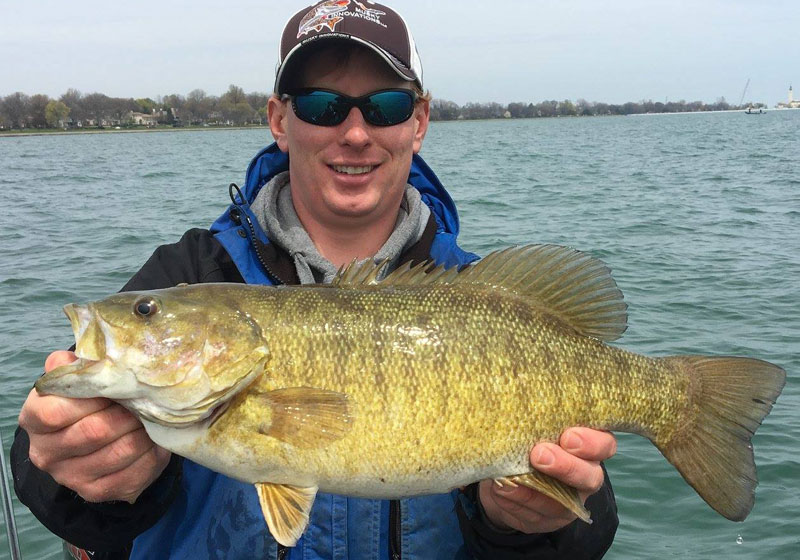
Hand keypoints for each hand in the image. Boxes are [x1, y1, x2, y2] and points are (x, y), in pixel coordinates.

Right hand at [18, 350, 170, 502]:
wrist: (94, 438)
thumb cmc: (88, 400)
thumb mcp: (78, 378)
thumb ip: (78, 366)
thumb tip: (88, 356)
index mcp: (34, 419)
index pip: (56, 412)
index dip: (92, 397)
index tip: (116, 386)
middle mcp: (45, 453)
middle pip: (94, 432)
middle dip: (127, 413)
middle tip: (145, 400)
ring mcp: (70, 476)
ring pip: (120, 452)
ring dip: (143, 432)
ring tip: (152, 417)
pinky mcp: (97, 492)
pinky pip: (135, 472)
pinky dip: (152, 453)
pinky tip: (154, 439)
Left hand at [479, 427, 615, 533]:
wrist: (509, 471)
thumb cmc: (528, 435)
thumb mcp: (535, 423)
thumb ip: (535, 418)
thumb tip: (516, 406)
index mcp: (589, 446)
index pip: (604, 444)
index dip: (591, 443)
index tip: (568, 435)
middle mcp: (585, 474)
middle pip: (590, 477)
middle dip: (565, 466)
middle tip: (539, 454)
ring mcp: (569, 500)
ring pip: (562, 502)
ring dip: (534, 489)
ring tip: (511, 478)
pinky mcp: (549, 518)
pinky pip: (536, 516)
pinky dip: (516, 501)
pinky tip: (502, 490)